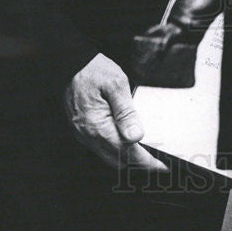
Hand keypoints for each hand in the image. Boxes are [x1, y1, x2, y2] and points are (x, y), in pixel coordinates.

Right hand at [63, 53, 166, 169]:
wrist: (70, 64)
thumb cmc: (93, 70)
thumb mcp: (116, 84)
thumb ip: (126, 112)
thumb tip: (136, 136)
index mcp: (97, 126)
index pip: (126, 153)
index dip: (145, 162)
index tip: (160, 166)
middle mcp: (88, 135)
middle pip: (117, 160)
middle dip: (139, 164)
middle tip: (157, 162)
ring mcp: (83, 134)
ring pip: (108, 157)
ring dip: (127, 159)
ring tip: (146, 155)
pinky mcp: (81, 130)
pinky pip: (100, 148)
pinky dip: (116, 151)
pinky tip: (127, 145)